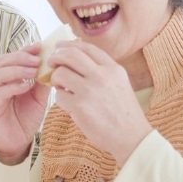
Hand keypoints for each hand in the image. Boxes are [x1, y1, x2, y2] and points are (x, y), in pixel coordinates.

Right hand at [0, 44, 48, 164]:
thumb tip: (51, 65)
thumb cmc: (26, 119)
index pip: (12, 58)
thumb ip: (41, 83)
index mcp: (8, 78)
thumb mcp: (38, 98)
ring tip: (33, 72)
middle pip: (3, 61)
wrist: (17, 144)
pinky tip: (25, 87)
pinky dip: (12, 87)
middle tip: (37, 60)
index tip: (39, 46)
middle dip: (21, 57)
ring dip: (17, 70)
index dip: (25, 50)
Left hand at [47, 40, 152, 165]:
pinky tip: (67, 102)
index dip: (69, 44)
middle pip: (70, 55)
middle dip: (56, 56)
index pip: (86, 48)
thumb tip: (79, 53)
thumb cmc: (124, 112)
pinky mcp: (80, 107)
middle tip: (51, 63)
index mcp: (113, 68)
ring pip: (60, 73)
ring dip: (55, 78)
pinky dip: (60, 97)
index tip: (59, 47)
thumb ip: (102, 69)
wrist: (131, 137)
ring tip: (60, 86)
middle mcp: (102, 76)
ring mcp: (90, 91)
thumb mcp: (119, 82)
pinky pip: (59, 95)